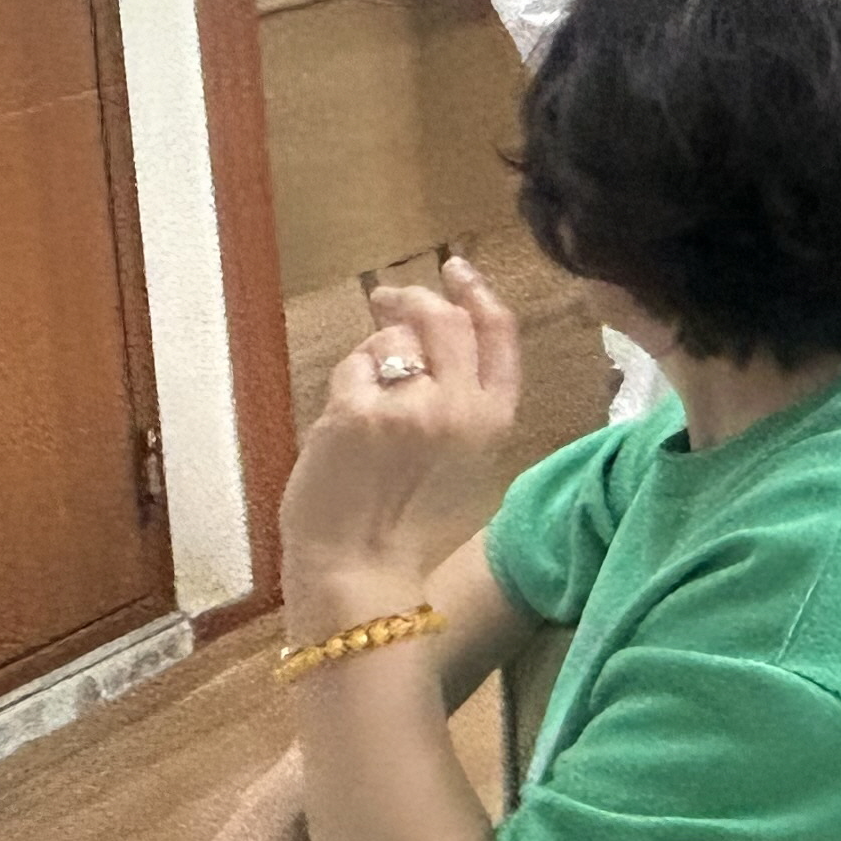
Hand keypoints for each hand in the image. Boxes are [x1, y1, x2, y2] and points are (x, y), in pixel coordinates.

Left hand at [278, 263, 522, 600]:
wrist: (360, 569)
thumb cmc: (409, 525)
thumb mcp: (464, 459)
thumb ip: (462, 402)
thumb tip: (429, 342)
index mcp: (495, 419)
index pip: (499, 333)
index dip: (477, 293)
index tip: (457, 272)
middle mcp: (461, 406)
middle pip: (446, 320)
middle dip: (416, 299)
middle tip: (390, 296)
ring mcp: (410, 406)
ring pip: (392, 340)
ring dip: (373, 353)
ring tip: (361, 395)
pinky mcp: (359, 412)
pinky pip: (353, 369)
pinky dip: (345, 386)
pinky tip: (341, 423)